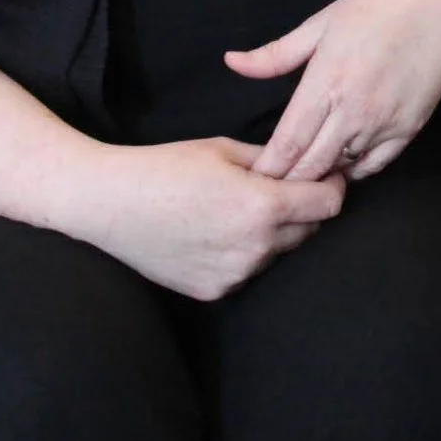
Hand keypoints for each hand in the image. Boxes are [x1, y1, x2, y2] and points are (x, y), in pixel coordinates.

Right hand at [78, 135, 345, 300]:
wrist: (108, 203)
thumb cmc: (164, 167)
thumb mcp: (223, 150)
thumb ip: (272, 160)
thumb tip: (304, 163)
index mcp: (263, 207)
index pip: (329, 204)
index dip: (332, 186)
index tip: (325, 176)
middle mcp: (256, 247)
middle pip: (309, 230)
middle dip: (303, 209)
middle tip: (280, 190)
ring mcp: (236, 274)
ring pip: (278, 253)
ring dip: (272, 234)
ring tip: (236, 211)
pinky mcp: (215, 291)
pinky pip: (248, 271)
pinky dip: (244, 253)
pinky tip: (214, 233)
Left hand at [228, 0, 440, 180]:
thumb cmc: (376, 8)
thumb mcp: (319, 24)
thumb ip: (274, 54)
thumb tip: (231, 61)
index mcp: (325, 83)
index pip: (288, 144)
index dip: (268, 169)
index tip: (253, 179)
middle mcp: (353, 111)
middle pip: (311, 167)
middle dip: (288, 182)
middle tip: (270, 188)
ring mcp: (383, 124)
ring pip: (341, 170)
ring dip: (320, 176)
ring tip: (302, 178)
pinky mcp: (407, 131)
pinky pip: (373, 166)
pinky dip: (353, 170)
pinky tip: (341, 163)